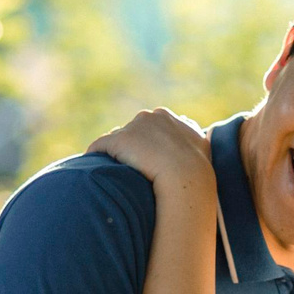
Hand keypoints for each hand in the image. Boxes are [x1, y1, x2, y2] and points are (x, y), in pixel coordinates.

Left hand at [89, 108, 214, 196]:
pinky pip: (99, 148)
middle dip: (128, 148)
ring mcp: (131, 129)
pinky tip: (92, 168)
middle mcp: (147, 117)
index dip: (145, 145)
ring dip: (113, 154)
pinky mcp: (116, 142)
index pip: (147, 127)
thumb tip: (192, 130)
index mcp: (165, 116)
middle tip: (128, 168)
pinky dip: (94, 157)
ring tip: (112, 171)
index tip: (144, 162)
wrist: (186, 176)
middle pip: (130, 132)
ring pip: (115, 141)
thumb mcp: (201, 145)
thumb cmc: (197, 166)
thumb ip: (194, 134)